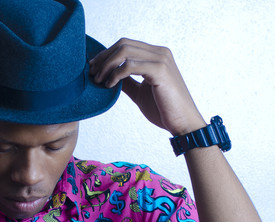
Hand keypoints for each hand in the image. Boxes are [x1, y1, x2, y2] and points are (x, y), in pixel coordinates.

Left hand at [89, 38, 205, 135]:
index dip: (106, 54)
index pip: (126, 45)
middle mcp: (159, 53)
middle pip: (123, 44)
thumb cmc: (163, 110)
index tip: (93, 68)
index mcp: (156, 55)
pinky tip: (109, 85)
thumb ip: (128, 82)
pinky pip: (130, 65)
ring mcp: (161, 60)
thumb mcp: (140, 93)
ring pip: (125, 52)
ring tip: (99, 81)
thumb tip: (110, 77)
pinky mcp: (160, 71)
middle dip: (103, 59)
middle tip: (92, 74)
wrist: (182, 123)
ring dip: (106, 66)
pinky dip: (116, 74)